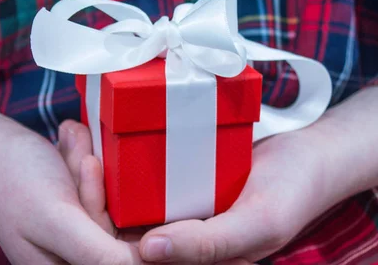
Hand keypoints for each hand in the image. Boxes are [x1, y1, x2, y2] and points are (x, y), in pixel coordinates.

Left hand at [61, 86, 377, 263]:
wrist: (308, 158)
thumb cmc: (289, 196)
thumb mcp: (256, 224)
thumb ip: (208, 245)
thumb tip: (146, 252)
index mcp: (183, 260)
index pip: (123, 249)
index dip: (96, 213)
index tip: (84, 166)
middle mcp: (168, 240)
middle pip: (109, 218)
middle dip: (84, 182)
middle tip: (69, 135)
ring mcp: (166, 210)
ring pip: (115, 194)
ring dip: (90, 163)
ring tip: (73, 128)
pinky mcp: (169, 184)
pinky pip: (131, 172)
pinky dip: (110, 151)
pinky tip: (92, 126)